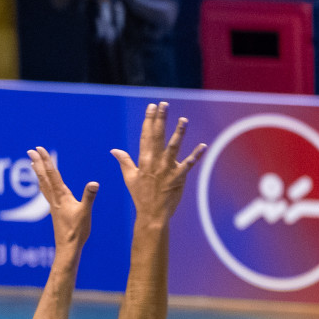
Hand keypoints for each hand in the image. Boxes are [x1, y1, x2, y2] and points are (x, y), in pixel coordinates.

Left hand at [28, 147, 95, 252]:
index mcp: (62, 196)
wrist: (68, 247)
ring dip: (37, 172)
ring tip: (32, 163)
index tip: (39, 149)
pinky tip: (43, 185)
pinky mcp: (55, 210)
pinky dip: (42, 184)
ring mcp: (53, 204)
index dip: (46, 160)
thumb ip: (89, 197)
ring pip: (43, 184)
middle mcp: (54, 198)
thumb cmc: (77, 231)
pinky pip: (46, 192)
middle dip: (37, 162)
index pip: (52, 174)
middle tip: (31, 150)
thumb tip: (94, 183)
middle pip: (43, 176)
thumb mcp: (86, 212)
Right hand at [111, 101, 204, 221]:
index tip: (151, 107)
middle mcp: (155, 162)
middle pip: (158, 136)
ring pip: (174, 147)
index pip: (146, 135)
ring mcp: (167, 169)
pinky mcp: (178, 177)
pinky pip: (188, 164)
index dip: (149, 120)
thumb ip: (124, 161)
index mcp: (143, 160)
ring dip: (179, 133)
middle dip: (161, 119)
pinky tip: (203, 146)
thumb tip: (114, 150)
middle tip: (164, 104)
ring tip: (183, 120)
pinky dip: (196, 155)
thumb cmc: (140, 196)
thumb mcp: (129, 177)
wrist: (152, 214)